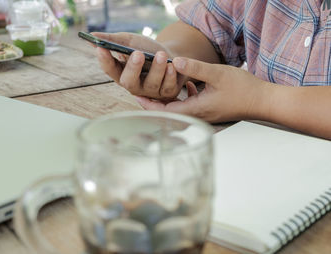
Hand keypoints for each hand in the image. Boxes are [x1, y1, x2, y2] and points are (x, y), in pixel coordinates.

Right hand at [92, 32, 185, 99]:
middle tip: (137, 53)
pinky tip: (172, 65)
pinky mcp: (166, 93)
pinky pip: (167, 87)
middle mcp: (134, 85)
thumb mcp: (131, 41)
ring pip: (151, 84)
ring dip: (156, 69)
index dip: (105, 60)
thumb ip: (113, 40)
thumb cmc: (147, 49)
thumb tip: (92, 35)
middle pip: (128, 82)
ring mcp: (150, 91)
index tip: (101, 48)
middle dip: (133, 68)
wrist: (171, 55)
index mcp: (121, 73)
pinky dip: (170, 76)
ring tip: (161, 54)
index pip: (110, 69)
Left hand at [136, 57, 271, 122]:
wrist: (262, 101)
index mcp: (196, 109)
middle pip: (169, 112)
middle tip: (143, 92)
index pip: (166, 111)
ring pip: (179, 108)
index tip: (137, 97)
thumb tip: (175, 61)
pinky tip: (187, 85)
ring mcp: (204, 114)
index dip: (150, 105)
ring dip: (169, 99)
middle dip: (155, 103)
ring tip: (159, 87)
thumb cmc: (243, 90)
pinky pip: (191, 105)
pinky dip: (183, 96)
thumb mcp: (217, 74)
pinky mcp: (210, 110)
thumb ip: (195, 68)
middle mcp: (198, 115)